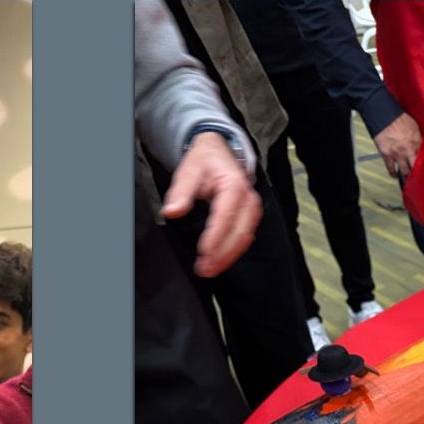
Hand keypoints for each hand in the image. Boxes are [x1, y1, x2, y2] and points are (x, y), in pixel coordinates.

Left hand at [162, 131, 260, 277]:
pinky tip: (219, 262)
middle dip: (222, 254)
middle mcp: (248, 198)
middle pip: (239, 232)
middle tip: (204, 269)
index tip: (203, 253)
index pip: (225, 216)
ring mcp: (252, 209)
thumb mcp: (189, 169)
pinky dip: (232, 252)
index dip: (216, 237)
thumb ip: (180, 191)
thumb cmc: (205, 160)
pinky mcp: (250, 217)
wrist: (219, 152)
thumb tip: (172, 211)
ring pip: (244, 238)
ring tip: (209, 270)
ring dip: (228, 257)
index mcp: (234, 185)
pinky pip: (244, 238)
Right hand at [372, 113, 421, 179]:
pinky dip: (393, 173)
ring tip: (408, 180)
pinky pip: (390, 168)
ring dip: (407, 176)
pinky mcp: (387, 155)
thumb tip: (421, 146)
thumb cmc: (399, 118)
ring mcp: (397, 153)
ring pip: (404, 170)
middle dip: (418, 174)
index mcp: (417, 141)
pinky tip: (395, 176)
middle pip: (415, 167)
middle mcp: (408, 149)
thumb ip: (418, 138)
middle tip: (419, 180)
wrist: (384, 116)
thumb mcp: (415, 126)